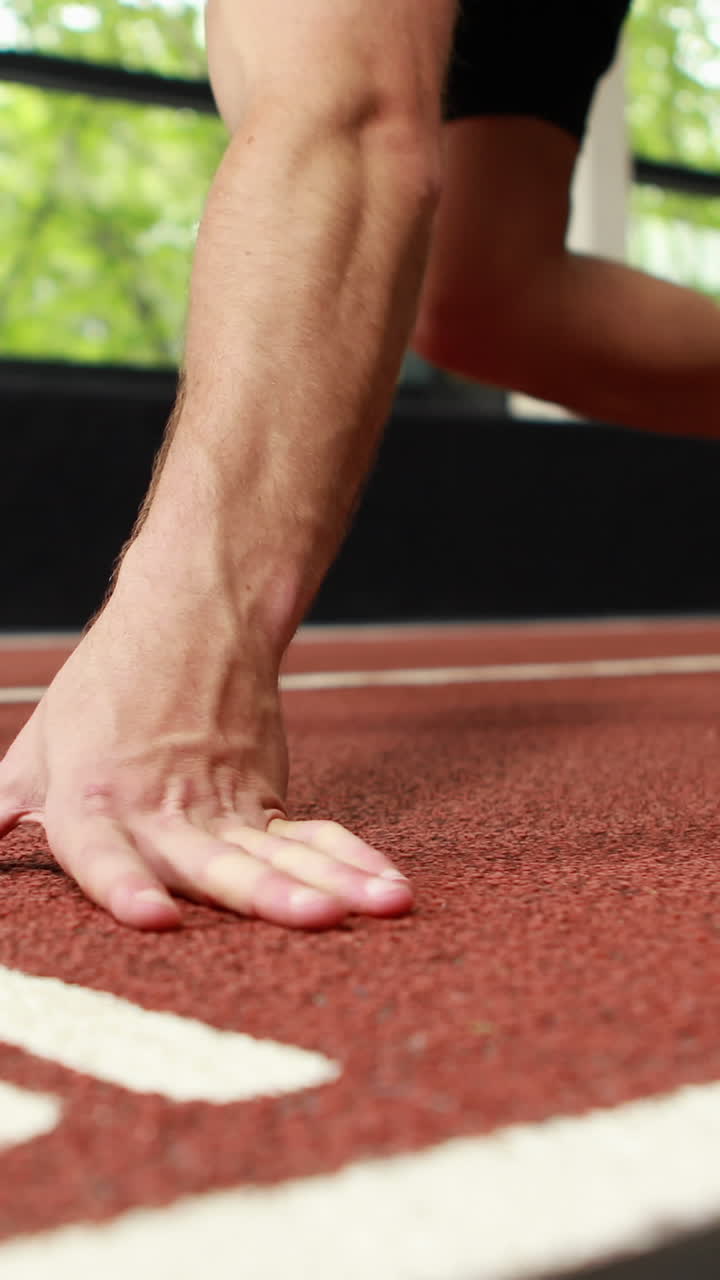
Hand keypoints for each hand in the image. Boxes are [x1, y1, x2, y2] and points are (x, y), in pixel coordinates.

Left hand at [0, 585, 412, 929]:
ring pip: (279, 851)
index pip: (103, 853)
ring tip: (378, 905)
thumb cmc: (104, 691)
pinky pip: (311, 836)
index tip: (154, 918)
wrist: (190, 620)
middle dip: (264, 895)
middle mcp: (161, 811)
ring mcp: (223, 806)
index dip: (126, 886)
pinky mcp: (265, 800)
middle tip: (314, 918)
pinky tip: (389, 889)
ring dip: (332, 879)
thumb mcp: (37, 749)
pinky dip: (354, 859)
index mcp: (92, 803)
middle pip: (214, 859)